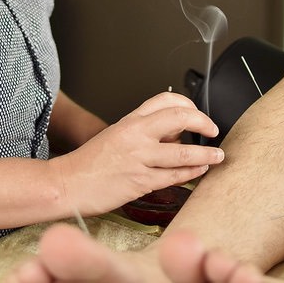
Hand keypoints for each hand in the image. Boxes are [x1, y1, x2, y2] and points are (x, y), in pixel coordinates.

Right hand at [51, 91, 223, 216]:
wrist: (67, 183)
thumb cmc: (90, 163)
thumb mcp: (117, 135)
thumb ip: (144, 131)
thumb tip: (175, 134)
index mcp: (130, 120)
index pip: (166, 100)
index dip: (188, 105)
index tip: (198, 115)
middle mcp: (135, 134)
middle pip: (179, 117)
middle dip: (203, 123)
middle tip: (213, 130)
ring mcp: (138, 157)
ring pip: (183, 151)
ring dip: (206, 154)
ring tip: (217, 156)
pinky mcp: (140, 181)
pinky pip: (174, 175)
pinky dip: (192, 173)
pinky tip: (200, 171)